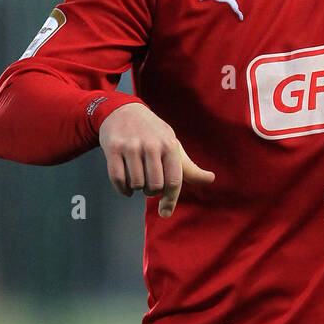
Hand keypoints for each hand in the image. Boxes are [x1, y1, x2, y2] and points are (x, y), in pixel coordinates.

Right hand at [98, 102, 214, 216]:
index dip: (170, 200)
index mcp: (169, 145)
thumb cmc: (153, 133)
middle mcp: (151, 145)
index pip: (174, 180)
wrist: (123, 111)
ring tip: (138, 179)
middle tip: (150, 184)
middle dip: (152, 191)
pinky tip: (127, 187)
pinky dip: (123, 189)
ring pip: (136, 184)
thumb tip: (211, 179)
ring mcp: (131, 146)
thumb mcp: (172, 145)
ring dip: (137, 188)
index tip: (165, 212)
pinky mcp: (113, 148)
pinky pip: (118, 179)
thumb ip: (189, 167)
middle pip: (154, 186)